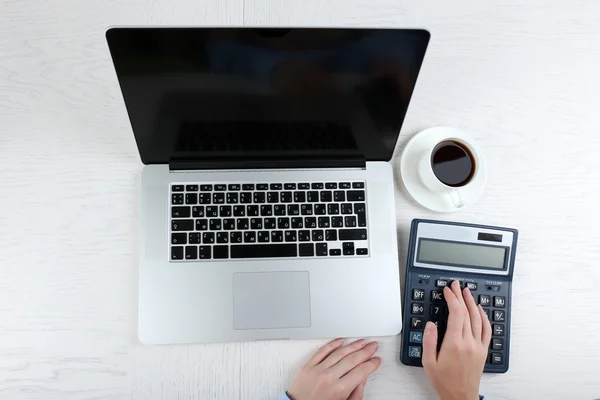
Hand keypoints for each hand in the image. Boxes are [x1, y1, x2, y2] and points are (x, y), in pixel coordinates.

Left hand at [287, 338, 380, 399]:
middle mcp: (329, 377)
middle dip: (366, 351)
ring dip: (353, 345)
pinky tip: (341, 340)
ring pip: (339, 352)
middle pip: (352, 359)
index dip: (371, 364)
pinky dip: (332, 344)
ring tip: (361, 342)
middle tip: (373, 346)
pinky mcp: (308, 366)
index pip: (361, 371)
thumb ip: (356, 393)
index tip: (376, 360)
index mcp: (340, 389)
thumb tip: (363, 378)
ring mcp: (318, 370)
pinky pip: (322, 351)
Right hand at [422, 280, 491, 399]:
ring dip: (472, 303)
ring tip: (467, 292)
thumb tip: (430, 325)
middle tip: (456, 285)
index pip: (456, 313)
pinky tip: (480, 310)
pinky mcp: (483, 351)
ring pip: (477, 318)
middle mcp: (468, 343)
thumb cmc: (445, 381)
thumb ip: (429, 341)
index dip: (452, 298)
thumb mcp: (429, 362)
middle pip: (467, 312)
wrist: (461, 396)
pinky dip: (483, 317)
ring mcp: (478, 346)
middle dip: (460, 296)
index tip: (447, 290)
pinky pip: (486, 330)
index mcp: (454, 344)